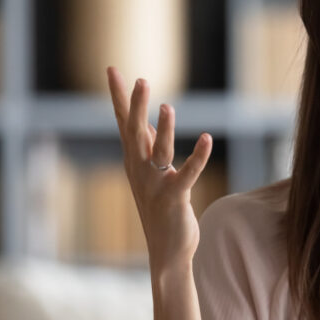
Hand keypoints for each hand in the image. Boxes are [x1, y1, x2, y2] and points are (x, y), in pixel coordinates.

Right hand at [107, 67, 211, 270]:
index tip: (113, 69)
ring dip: (164, 128)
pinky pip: (188, 173)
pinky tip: (207, 138)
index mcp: (135, 161)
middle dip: (135, 105)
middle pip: (134, 131)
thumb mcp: (151, 173)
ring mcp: (155, 184)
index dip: (118, 96)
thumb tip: (147, 121)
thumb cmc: (161, 209)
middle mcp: (140, 170)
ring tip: (168, 106)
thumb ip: (149, 147)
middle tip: (139, 79)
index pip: (124, 122)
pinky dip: (198, 156)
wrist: (167, 251)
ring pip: (159, 150)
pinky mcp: (174, 197)